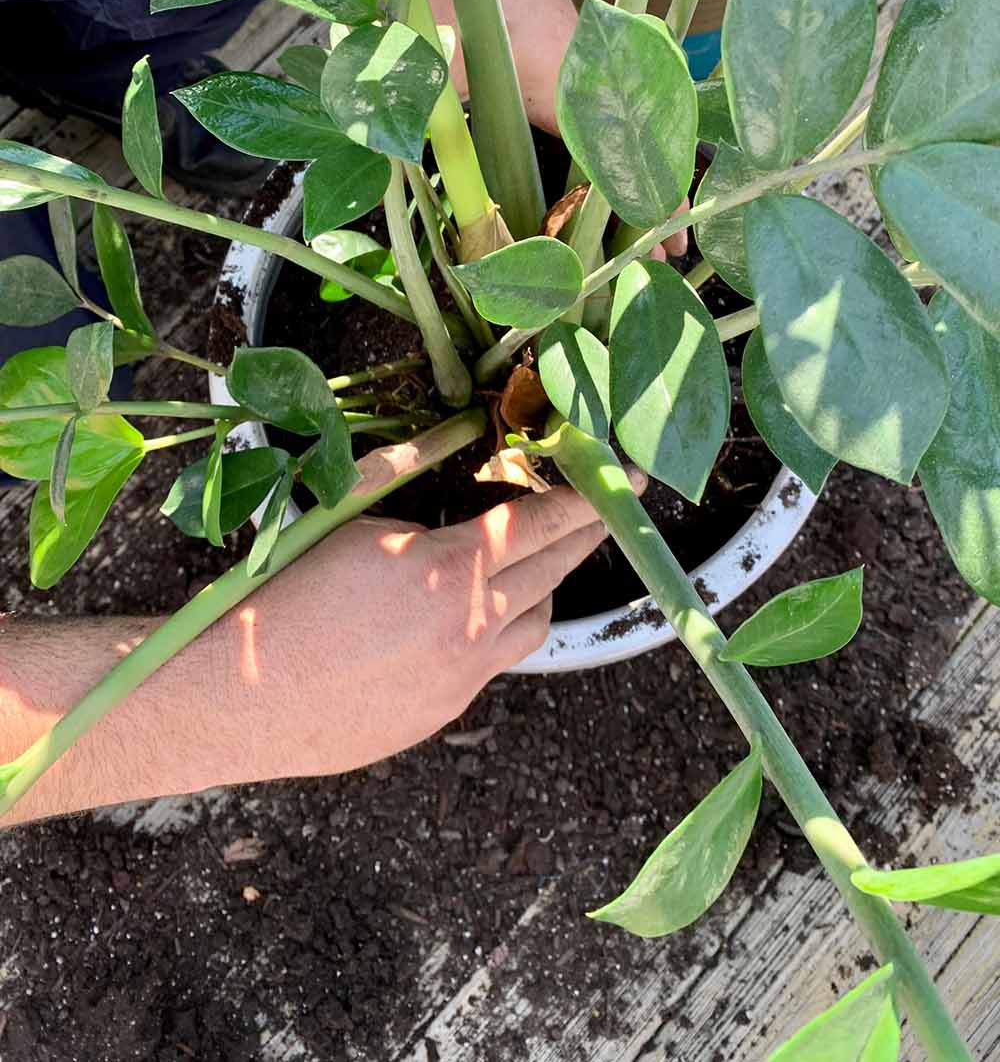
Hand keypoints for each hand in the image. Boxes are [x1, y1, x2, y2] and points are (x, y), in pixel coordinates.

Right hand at [0, 479, 627, 823]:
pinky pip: (489, 666)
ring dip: (539, 589)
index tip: (626, 483)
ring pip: (532, 626)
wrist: (235, 697)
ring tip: (524, 565)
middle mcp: (471, 628)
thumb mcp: (345, 514)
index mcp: (450, 568)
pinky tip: (453, 620)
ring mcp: (461, 680)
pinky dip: (489, 633)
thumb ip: (405, 469)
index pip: (543, 522)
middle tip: (598, 512)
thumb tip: (450, 435)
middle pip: (553, 573)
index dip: (589, 499)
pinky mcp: (441, 716)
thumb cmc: (283, 594)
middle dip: (581, 536)